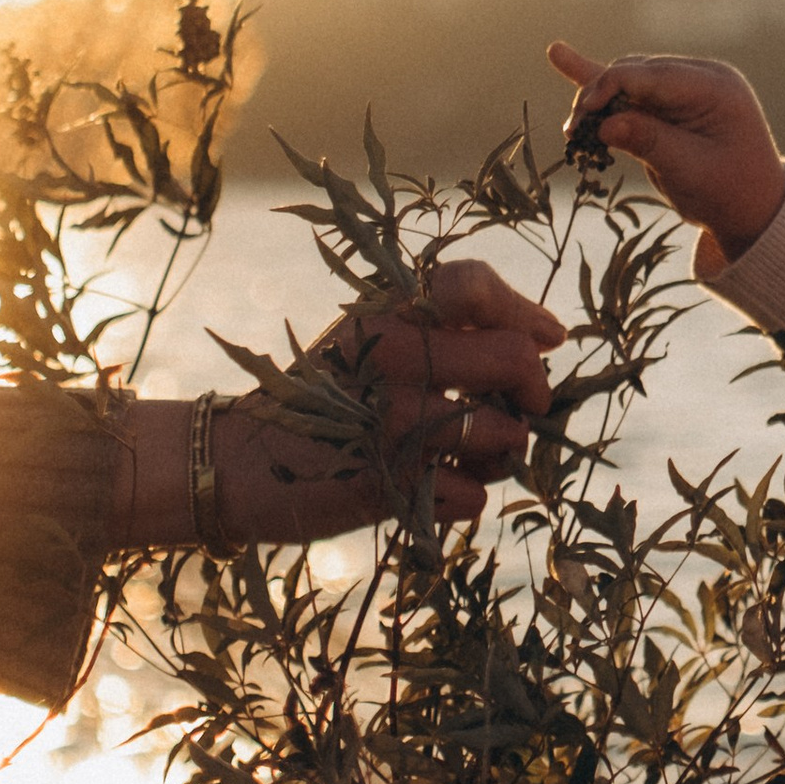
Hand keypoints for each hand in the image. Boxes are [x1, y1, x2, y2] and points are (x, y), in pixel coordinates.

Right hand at [213, 257, 564, 540]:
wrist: (235, 461)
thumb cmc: (325, 397)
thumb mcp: (368, 336)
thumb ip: (445, 326)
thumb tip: (549, 335)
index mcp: (386, 311)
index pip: (475, 285)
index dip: (527, 312)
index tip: (547, 339)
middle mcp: (392, 356)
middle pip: (517, 359)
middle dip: (535, 393)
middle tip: (519, 409)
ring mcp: (391, 421)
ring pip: (506, 436)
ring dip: (498, 455)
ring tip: (464, 456)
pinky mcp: (386, 482)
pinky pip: (474, 496)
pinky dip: (461, 498)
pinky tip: (426, 488)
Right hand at [545, 42, 784, 261]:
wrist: (753, 209)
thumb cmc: (729, 192)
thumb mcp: (692, 170)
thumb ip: (650, 142)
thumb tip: (605, 124)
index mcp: (714, 87)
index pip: (651, 74)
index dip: (609, 88)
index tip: (583, 119)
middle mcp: (700, 78)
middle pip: (634, 73)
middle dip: (599, 97)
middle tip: (575, 133)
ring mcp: (684, 87)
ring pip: (627, 81)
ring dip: (598, 102)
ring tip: (575, 129)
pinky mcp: (669, 101)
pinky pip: (629, 86)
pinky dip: (596, 80)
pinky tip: (558, 54)